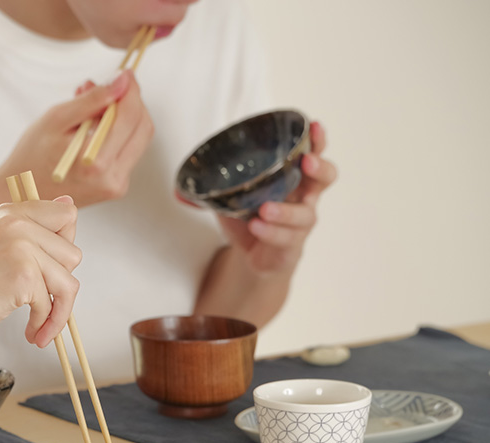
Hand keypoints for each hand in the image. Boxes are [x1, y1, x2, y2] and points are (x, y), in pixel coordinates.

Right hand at [0, 70, 153, 206]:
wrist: (24, 195)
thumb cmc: (32, 155)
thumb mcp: (57, 119)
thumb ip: (92, 100)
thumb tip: (123, 81)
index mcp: (96, 163)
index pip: (131, 116)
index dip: (131, 90)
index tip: (124, 72)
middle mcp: (112, 178)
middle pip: (143, 127)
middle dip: (130, 102)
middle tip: (107, 87)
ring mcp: (117, 186)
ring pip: (139, 138)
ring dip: (125, 116)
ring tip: (93, 106)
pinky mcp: (117, 187)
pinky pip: (129, 151)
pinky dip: (119, 132)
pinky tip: (95, 126)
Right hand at [0, 197, 80, 346]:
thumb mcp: (1, 241)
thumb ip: (35, 226)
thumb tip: (69, 200)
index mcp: (15, 212)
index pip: (68, 214)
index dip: (66, 243)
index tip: (52, 265)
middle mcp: (19, 224)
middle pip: (73, 254)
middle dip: (62, 283)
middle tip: (42, 300)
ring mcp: (22, 248)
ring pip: (68, 283)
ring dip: (59, 312)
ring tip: (43, 327)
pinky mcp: (23, 275)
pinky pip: (50, 305)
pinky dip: (43, 324)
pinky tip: (32, 332)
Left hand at [218, 121, 337, 274]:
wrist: (257, 257)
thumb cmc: (252, 217)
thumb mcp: (231, 199)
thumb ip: (208, 192)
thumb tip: (177, 191)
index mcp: (293, 178)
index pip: (314, 153)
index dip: (317, 140)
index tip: (313, 125)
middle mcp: (304, 198)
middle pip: (326, 178)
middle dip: (319, 168)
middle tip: (306, 162)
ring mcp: (300, 223)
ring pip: (305, 215)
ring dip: (285, 211)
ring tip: (265, 208)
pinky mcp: (291, 246)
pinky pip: (286, 238)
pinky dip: (271, 232)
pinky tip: (256, 226)